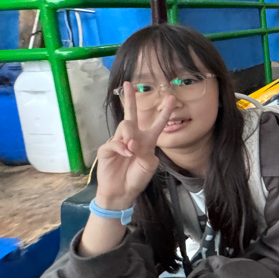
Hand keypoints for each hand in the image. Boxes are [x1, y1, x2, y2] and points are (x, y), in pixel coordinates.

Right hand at [94, 82, 173, 209]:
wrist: (122, 193)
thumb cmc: (137, 178)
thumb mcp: (149, 165)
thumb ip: (145, 151)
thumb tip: (131, 141)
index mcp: (146, 141)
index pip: (156, 123)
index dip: (164, 112)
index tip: (171, 98)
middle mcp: (132, 138)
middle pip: (131, 114)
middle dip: (130, 99)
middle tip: (129, 84)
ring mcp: (119, 142)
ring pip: (125, 126)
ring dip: (130, 136)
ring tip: (132, 149)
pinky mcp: (107, 149)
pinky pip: (114, 142)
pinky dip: (121, 147)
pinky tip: (126, 154)